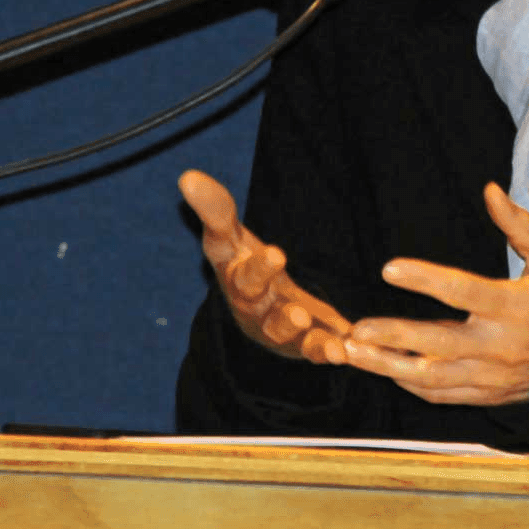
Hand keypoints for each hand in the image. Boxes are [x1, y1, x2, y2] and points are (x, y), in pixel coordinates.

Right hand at [179, 169, 351, 364]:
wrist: (265, 319)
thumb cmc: (247, 269)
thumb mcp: (232, 238)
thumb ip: (216, 209)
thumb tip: (187, 176)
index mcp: (232, 269)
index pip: (225, 251)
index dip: (248, 255)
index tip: (272, 247)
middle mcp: (249, 300)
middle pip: (248, 288)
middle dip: (260, 274)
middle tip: (276, 256)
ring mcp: (273, 326)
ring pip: (278, 327)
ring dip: (291, 324)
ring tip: (304, 319)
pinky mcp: (301, 345)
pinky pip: (311, 350)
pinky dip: (325, 351)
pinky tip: (341, 352)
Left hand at [341, 183, 528, 405]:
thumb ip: (521, 225)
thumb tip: (490, 190)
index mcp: (516, 307)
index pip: (465, 291)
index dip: (426, 280)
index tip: (388, 268)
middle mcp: (500, 345)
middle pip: (440, 343)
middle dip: (395, 337)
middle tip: (356, 329)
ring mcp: (490, 376)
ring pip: (432, 377)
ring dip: (388, 366)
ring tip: (352, 351)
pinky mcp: (483, 396)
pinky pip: (439, 395)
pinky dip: (407, 384)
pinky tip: (381, 368)